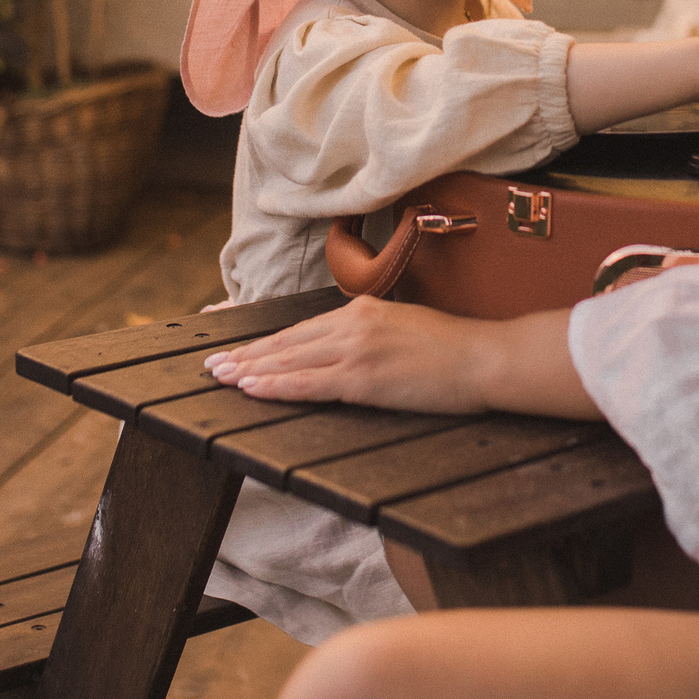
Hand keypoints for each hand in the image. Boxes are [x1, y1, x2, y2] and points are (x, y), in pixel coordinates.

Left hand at [208, 299, 597, 418]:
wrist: (485, 357)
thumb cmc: (455, 350)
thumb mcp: (406, 328)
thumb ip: (373, 335)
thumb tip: (348, 352)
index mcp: (363, 309)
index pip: (303, 330)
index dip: (267, 343)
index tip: (239, 350)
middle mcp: (353, 322)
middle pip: (288, 343)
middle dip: (248, 355)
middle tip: (213, 366)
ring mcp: (357, 348)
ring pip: (290, 361)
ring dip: (251, 371)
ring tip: (222, 379)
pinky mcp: (363, 377)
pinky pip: (309, 384)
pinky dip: (276, 386)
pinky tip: (252, 389)